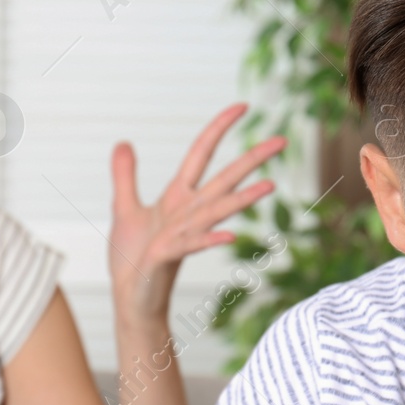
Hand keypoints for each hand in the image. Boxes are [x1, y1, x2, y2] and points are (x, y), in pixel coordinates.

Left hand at [108, 102, 285, 321]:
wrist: (130, 297)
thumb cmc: (131, 258)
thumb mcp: (123, 208)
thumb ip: (125, 176)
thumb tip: (123, 142)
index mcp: (177, 197)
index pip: (202, 153)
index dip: (220, 128)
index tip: (242, 106)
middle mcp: (187, 212)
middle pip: (224, 178)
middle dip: (252, 159)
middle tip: (282, 140)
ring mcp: (182, 233)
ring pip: (216, 210)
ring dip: (242, 198)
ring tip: (270, 185)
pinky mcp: (167, 256)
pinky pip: (192, 245)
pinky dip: (209, 239)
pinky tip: (230, 235)